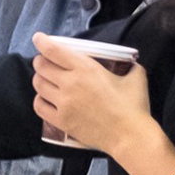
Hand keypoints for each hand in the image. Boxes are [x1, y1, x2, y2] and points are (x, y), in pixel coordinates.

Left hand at [30, 32, 154, 155]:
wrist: (129, 136)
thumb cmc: (134, 105)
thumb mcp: (135, 76)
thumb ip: (127, 64)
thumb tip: (126, 61)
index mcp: (86, 69)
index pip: (54, 51)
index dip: (43, 42)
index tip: (38, 38)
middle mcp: (70, 84)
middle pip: (42, 66)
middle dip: (41, 61)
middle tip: (45, 62)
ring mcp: (63, 103)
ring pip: (38, 85)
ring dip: (40, 79)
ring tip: (46, 79)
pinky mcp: (60, 120)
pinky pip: (38, 106)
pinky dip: (39, 99)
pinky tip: (45, 98)